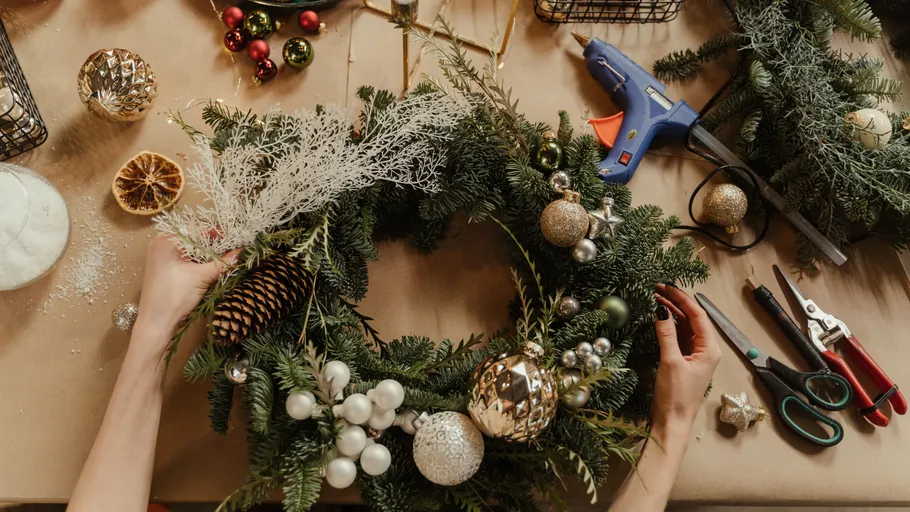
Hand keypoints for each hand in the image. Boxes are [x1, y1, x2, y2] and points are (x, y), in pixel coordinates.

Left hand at [134, 235, 237, 344]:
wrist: (156, 323)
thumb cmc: (174, 297)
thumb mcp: (201, 277)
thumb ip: (223, 263)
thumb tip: (243, 252)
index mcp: (167, 241)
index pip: (199, 230)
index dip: (220, 234)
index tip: (239, 239)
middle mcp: (163, 244)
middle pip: (196, 239)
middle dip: (216, 245)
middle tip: (236, 249)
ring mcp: (163, 256)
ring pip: (193, 250)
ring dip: (210, 255)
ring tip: (229, 258)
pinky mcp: (166, 268)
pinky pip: (187, 259)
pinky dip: (201, 262)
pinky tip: (215, 267)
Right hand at [651, 283, 721, 435]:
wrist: (673, 421)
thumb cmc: (676, 395)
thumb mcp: (670, 361)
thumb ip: (666, 333)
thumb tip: (660, 309)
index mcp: (709, 349)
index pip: (698, 315)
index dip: (682, 299)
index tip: (666, 286)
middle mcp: (706, 350)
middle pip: (692, 319)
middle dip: (675, 303)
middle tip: (657, 289)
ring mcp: (695, 355)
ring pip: (685, 327)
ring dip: (671, 313)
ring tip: (655, 299)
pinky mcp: (684, 361)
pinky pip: (679, 337)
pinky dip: (669, 325)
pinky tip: (659, 317)